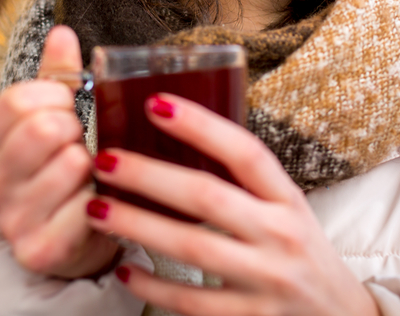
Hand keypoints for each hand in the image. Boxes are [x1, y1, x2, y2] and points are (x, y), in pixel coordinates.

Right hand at [0, 25, 118, 277]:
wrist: (76, 239)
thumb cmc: (65, 171)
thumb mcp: (57, 119)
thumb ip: (58, 76)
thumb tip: (63, 33)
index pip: (18, 100)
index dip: (58, 96)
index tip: (71, 108)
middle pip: (41, 128)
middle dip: (76, 128)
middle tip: (84, 143)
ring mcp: (12, 218)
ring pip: (70, 164)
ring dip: (95, 165)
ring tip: (92, 175)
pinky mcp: (39, 249)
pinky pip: (83, 208)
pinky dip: (102, 201)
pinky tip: (97, 203)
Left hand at [86, 94, 379, 315]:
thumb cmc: (301, 253)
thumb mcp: (288, 210)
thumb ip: (246, 183)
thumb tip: (183, 137)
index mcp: (288, 199)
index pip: (246, 152)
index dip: (201, 125)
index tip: (155, 103)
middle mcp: (280, 235)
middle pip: (207, 197)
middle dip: (149, 175)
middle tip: (104, 159)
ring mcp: (266, 280)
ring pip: (191, 248)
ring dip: (138, 226)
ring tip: (98, 209)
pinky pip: (190, 303)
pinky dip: (152, 286)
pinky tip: (124, 269)